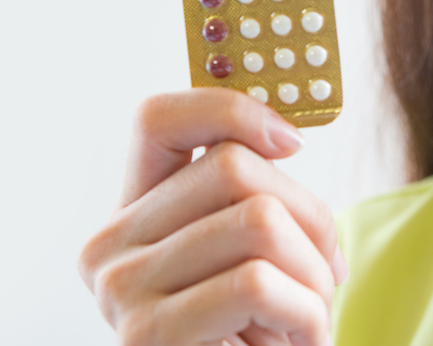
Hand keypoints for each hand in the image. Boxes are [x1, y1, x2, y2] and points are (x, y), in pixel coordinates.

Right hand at [78, 87, 346, 345]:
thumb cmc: (253, 341)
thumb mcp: (247, 258)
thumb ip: (249, 199)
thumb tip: (283, 133)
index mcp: (132, 215)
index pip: (156, 118)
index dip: (230, 109)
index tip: (292, 141)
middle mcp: (108, 247)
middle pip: (234, 167)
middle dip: (311, 217)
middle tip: (324, 273)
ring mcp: (122, 292)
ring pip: (259, 221)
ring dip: (314, 276)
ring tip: (306, 317)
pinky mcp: (148, 337)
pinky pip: (259, 283)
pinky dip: (307, 314)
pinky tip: (296, 343)